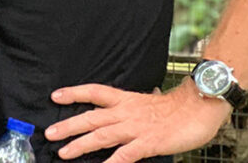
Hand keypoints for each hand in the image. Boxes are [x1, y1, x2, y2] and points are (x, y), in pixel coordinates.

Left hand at [44, 77, 230, 161]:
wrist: (198, 108)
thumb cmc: (174, 108)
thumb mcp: (145, 102)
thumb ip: (129, 106)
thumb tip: (118, 106)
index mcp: (124, 99)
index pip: (93, 92)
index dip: (74, 93)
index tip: (55, 96)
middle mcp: (125, 112)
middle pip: (91, 117)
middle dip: (69, 126)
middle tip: (49, 133)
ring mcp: (135, 128)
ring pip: (102, 136)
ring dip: (81, 145)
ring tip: (64, 152)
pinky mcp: (148, 143)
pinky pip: (126, 154)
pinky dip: (112, 162)